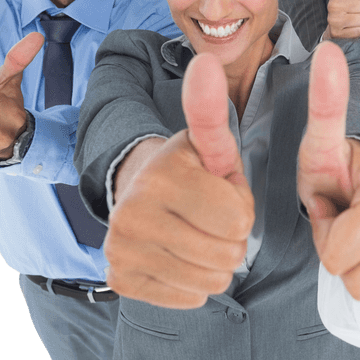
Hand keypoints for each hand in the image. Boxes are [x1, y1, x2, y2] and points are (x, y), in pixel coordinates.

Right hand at [105, 53, 254, 308]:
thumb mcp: (209, 144)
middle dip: (231, 237)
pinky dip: (194, 283)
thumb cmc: (190, 171)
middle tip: (209, 216)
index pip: (239, 218)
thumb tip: (207, 61)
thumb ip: (212, 112)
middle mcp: (133, 212)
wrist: (139, 193)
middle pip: (228, 253)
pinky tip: (178, 255)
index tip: (220, 190)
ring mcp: (121, 248)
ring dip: (216, 262)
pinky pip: (190, 298)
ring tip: (196, 233)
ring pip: (212, 281)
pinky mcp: (119, 278)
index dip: (241, 206)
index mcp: (162, 174)